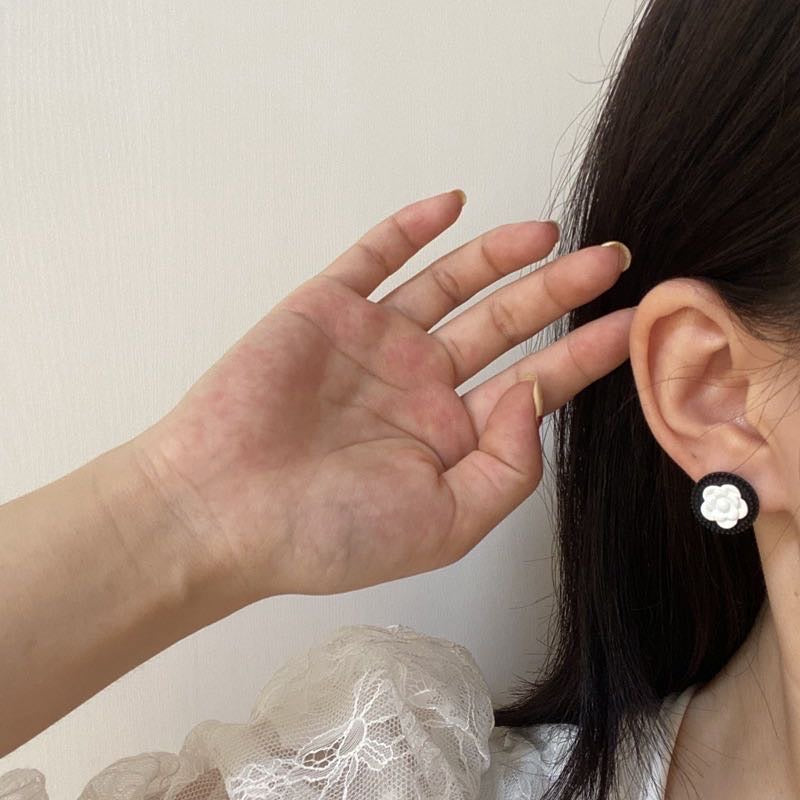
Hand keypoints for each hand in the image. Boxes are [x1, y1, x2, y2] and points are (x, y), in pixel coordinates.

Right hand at [131, 189, 633, 601]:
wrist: (222, 509)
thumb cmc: (328, 531)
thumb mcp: (445, 524)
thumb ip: (507, 468)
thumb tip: (534, 397)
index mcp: (449, 437)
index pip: (534, 385)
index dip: (585, 355)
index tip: (633, 325)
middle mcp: (418, 384)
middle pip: (505, 325)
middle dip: (559, 291)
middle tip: (612, 259)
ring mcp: (374, 342)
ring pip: (451, 284)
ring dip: (500, 255)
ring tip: (550, 233)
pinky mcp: (327, 309)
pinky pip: (376, 257)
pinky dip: (412, 228)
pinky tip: (453, 206)